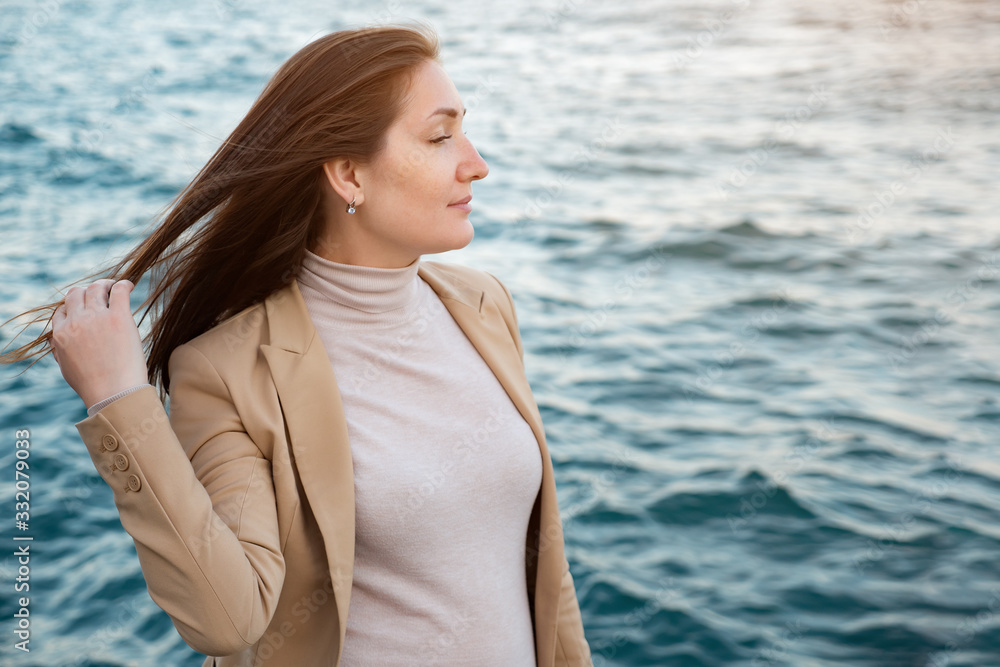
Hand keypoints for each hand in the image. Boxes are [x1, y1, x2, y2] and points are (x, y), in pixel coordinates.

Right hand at [51, 279, 149, 408]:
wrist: (114, 393)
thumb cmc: (93, 385)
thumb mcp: (67, 368)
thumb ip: (60, 351)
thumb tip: (58, 341)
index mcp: (61, 334)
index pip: (62, 310)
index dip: (73, 307)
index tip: (86, 309)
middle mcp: (76, 321)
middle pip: (76, 293)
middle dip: (86, 291)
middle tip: (101, 292)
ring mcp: (97, 317)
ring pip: (96, 288)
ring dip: (105, 284)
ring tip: (115, 287)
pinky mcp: (118, 317)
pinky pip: (119, 291)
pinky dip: (124, 284)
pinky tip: (130, 286)